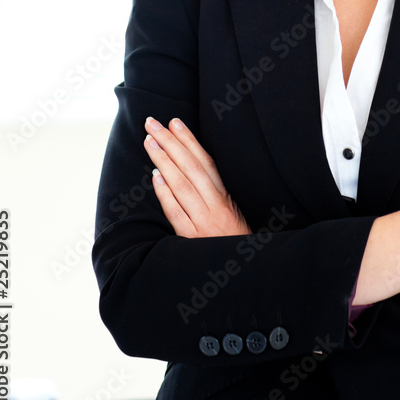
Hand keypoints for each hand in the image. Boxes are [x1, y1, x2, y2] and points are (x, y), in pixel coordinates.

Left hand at [143, 116, 250, 237]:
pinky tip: (155, 177)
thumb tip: (194, 175)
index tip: (174, 122)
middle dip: (171, 142)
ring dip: (164, 161)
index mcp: (225, 200)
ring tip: (150, 141)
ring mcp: (204, 223)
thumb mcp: (233, 218)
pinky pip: (178, 214)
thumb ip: (216, 198)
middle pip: (191, 168)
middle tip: (153, 122)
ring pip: (183, 185)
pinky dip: (166, 194)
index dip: (189, 140)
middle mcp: (216, 208)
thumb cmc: (236, 247)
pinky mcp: (194, 241)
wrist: (249, 277)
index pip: (205, 162)